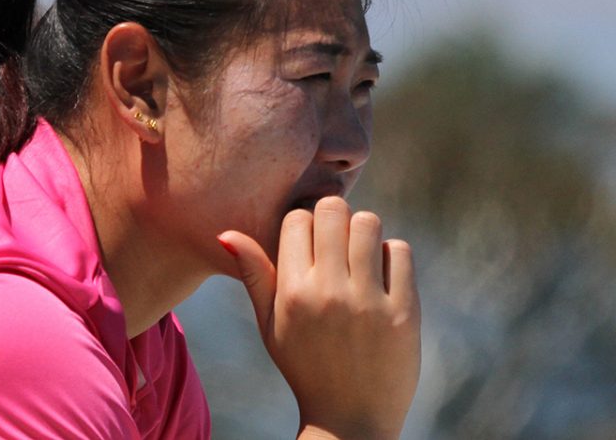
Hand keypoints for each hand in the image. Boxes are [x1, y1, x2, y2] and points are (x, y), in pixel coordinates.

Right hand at [218, 197, 419, 438]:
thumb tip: (225, 232)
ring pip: (368, 223)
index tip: (311, 243)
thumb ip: (253, 275)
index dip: (304, 224)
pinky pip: (400, 251)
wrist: (350, 421)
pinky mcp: (403, 311)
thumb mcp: (269, 326)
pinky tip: (382, 277)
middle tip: (337, 241)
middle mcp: (328, 291)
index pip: (297, 219)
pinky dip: (391, 256)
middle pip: (333, 210)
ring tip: (360, 256)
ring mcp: (368, 301)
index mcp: (292, 292)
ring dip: (364, 232)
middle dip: (334, 218)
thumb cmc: (304, 367)